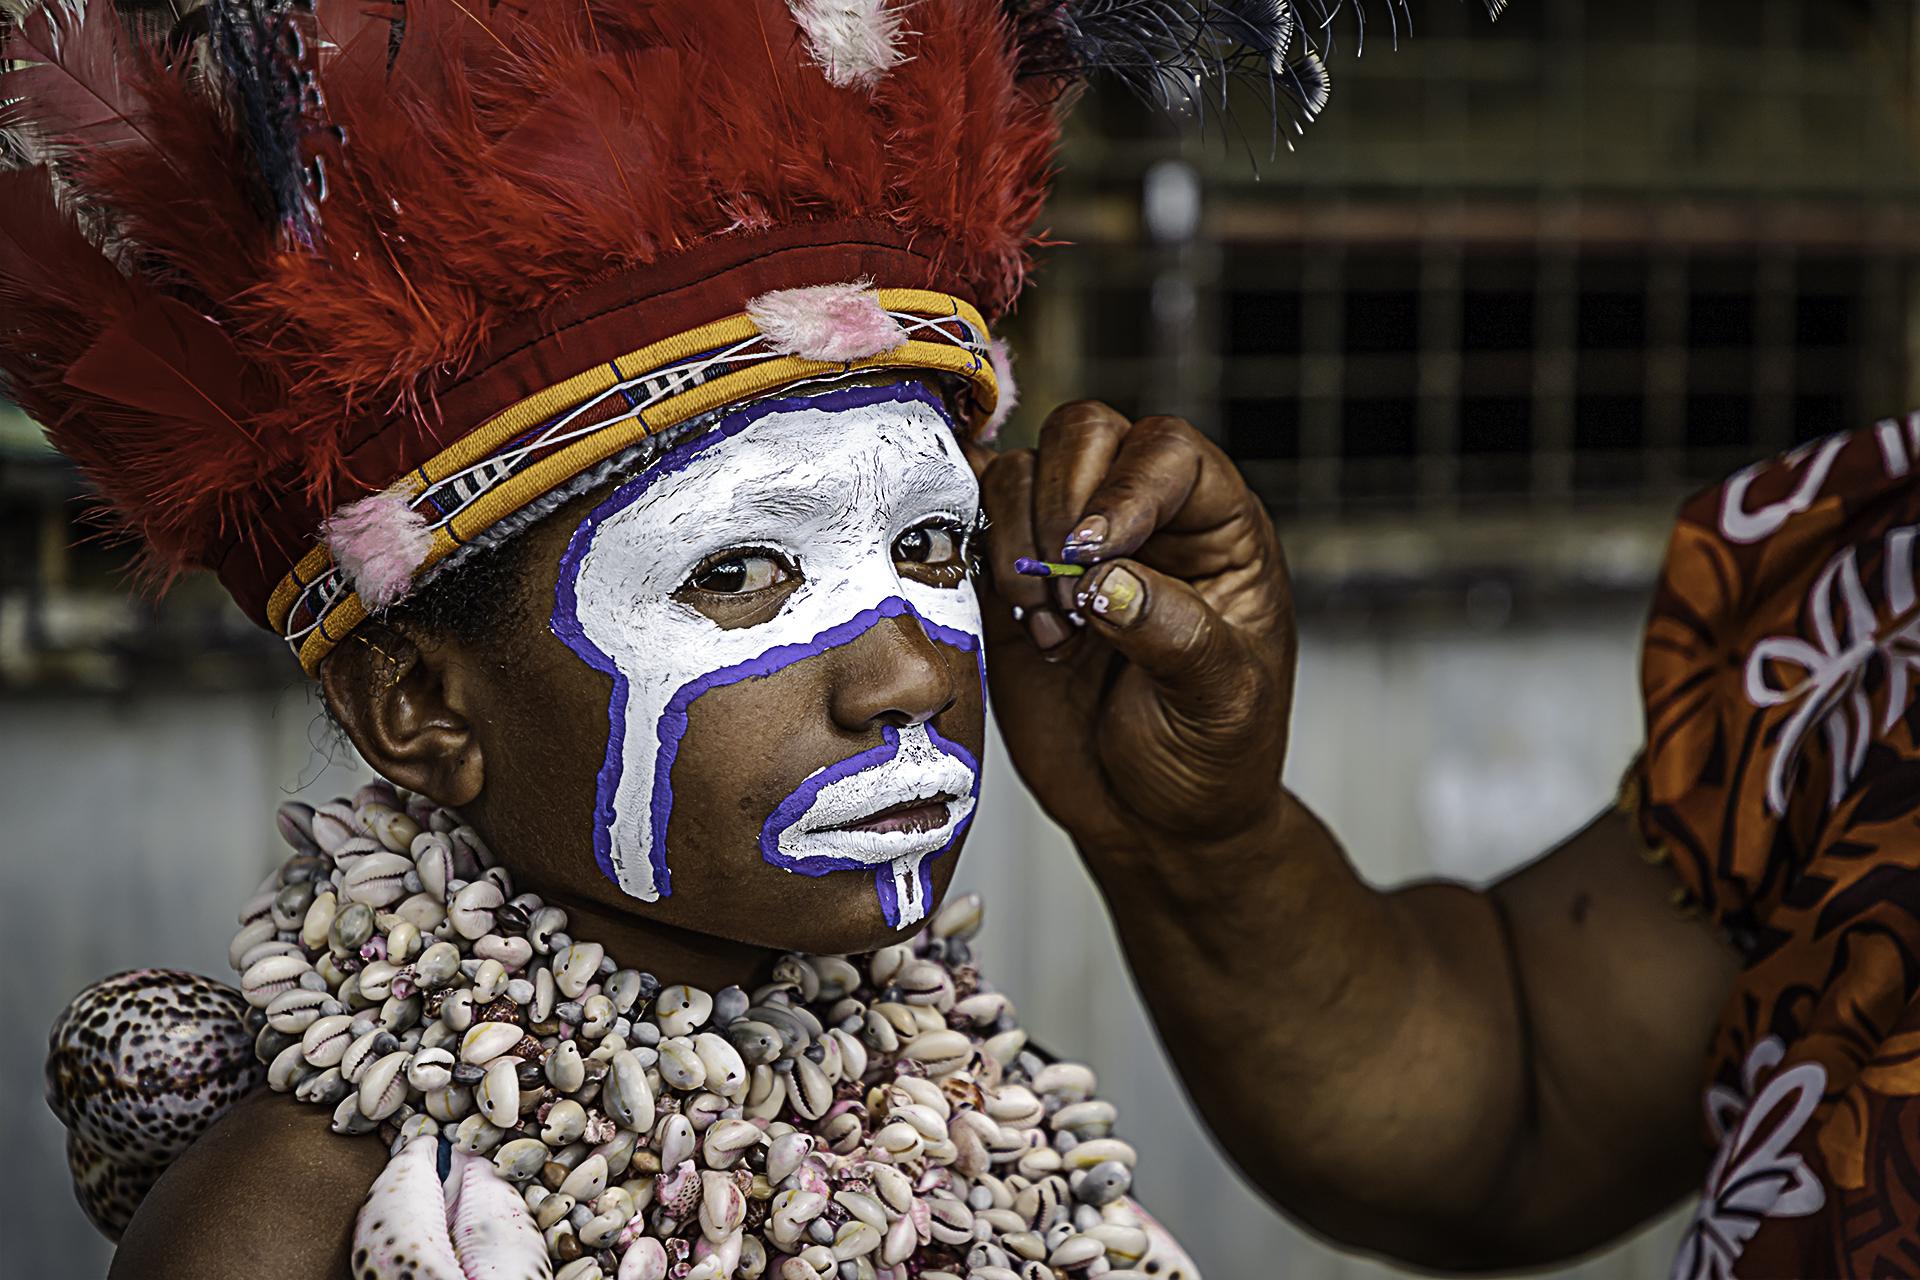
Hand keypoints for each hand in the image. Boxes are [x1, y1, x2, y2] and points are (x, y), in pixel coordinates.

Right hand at [970, 402, 1295, 859]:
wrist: (1153, 823)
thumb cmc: (1212, 758)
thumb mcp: (1222, 705)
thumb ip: (1176, 633)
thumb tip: (1108, 579)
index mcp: (1218, 530)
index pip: (1168, 452)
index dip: (1125, 487)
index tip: (1094, 554)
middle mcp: (1143, 519)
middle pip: (1085, 435)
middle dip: (1061, 509)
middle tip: (1070, 600)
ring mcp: (1070, 546)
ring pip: (1019, 472)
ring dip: (1018, 546)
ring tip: (1055, 631)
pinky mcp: (1010, 583)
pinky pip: (973, 525)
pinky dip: (976, 560)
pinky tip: (1019, 625)